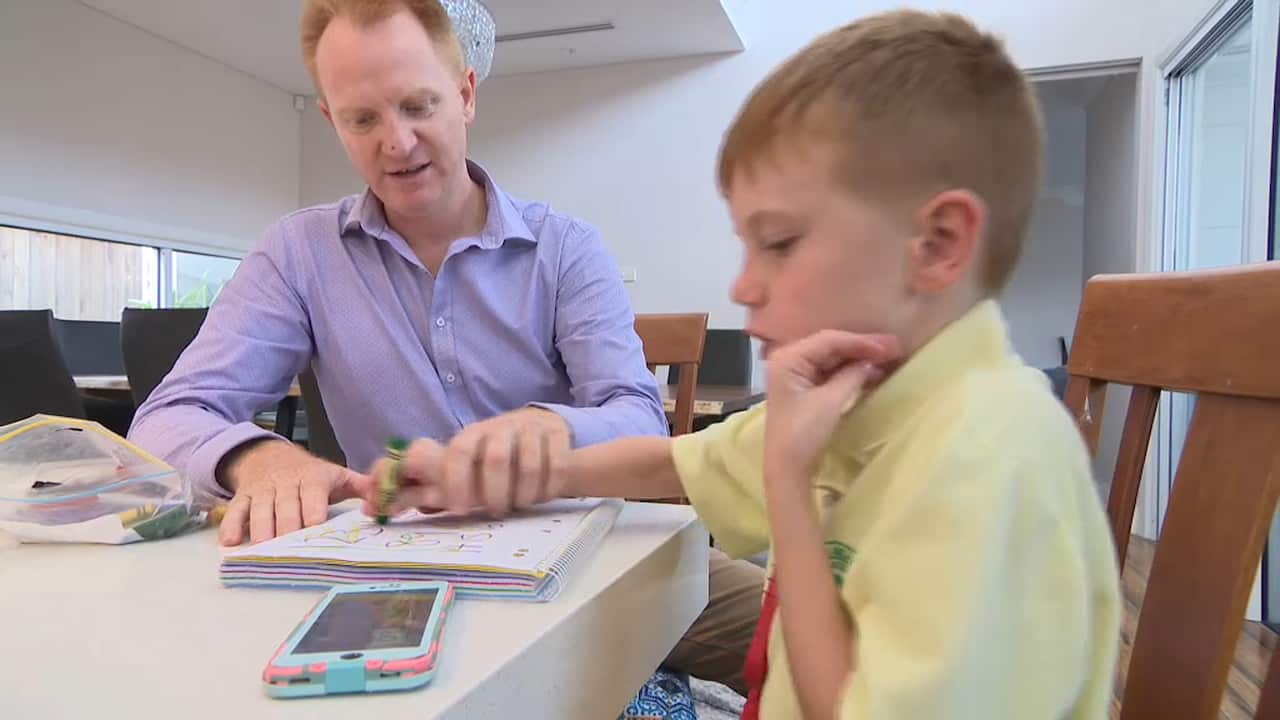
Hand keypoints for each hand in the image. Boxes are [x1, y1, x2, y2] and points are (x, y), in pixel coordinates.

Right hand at [217, 440, 369, 545]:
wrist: (268, 454)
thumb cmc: (308, 473)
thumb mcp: (335, 475)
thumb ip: (361, 486)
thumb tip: (386, 496)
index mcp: (312, 478)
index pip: (313, 494)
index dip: (313, 509)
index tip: (314, 526)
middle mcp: (286, 484)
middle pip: (286, 507)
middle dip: (287, 526)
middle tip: (288, 548)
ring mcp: (263, 490)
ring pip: (260, 510)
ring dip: (261, 530)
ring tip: (263, 548)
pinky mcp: (243, 496)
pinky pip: (236, 510)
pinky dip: (231, 525)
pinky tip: (231, 542)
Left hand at [368, 408, 571, 518]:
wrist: (537, 431)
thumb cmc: (486, 461)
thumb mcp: (453, 472)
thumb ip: (415, 489)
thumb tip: (369, 506)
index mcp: (468, 437)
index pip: (456, 452)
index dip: (454, 481)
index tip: (457, 509)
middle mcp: (497, 428)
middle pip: (492, 459)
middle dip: (492, 493)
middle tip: (491, 511)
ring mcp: (528, 429)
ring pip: (525, 464)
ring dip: (520, 493)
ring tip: (516, 506)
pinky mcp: (556, 433)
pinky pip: (555, 464)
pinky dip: (547, 486)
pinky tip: (540, 495)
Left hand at [764, 331, 899, 479]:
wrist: (787, 467)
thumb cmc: (803, 433)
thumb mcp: (830, 402)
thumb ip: (852, 376)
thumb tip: (872, 361)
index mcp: (788, 358)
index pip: (829, 340)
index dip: (861, 342)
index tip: (889, 346)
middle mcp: (788, 359)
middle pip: (830, 346)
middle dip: (862, 347)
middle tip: (894, 347)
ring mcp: (795, 373)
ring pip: (832, 358)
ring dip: (858, 359)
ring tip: (888, 358)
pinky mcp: (803, 387)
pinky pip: (830, 372)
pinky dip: (850, 372)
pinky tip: (872, 372)